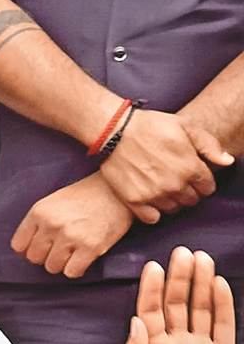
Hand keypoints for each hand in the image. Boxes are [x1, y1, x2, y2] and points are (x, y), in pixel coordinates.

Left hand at [10, 172, 132, 277]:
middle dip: (45, 256)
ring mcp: (70, 237)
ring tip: (73, 251)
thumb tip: (24, 251)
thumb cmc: (84, 197)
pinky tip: (83, 258)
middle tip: (60, 249)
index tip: (40, 247)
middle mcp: (52, 225)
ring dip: (62, 263)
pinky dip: (76, 269)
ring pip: (52, 267)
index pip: (19, 245)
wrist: (118, 190)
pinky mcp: (90, 248)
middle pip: (34, 258)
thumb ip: (37, 223)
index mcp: (39, 212)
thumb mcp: (53, 202)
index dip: (28, 249)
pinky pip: (72, 272)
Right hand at [99, 110, 233, 222]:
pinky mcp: (134, 200)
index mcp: (190, 167)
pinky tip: (150, 198)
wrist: (115, 131)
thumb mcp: (186, 126)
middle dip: (188, 191)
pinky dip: (153, 212)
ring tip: (162, 187)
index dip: (202, 181)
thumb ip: (209, 145)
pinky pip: (152, 218)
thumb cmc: (151, 125)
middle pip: (191, 200)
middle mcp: (174, 185)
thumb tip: (227, 162)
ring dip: (171, 200)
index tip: (193, 175)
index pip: (207, 187)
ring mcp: (153, 194)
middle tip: (176, 180)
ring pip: (173, 209)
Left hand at [124, 247, 239, 343]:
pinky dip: (222, 304)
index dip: (150, 288)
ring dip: (200, 284)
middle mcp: (176, 342)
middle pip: (177, 303)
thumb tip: (135, 321)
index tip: (153, 266)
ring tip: (200, 258)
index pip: (150, 310)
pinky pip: (223, 324)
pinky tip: (218, 283)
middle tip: (181, 252)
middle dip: (178, 278)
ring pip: (200, 308)